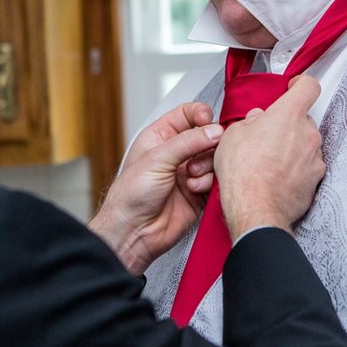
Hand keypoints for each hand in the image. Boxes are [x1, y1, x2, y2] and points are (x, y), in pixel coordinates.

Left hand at [89, 101, 221, 274]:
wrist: (133, 232)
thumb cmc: (130, 195)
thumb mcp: (157, 159)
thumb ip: (188, 142)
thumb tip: (214, 130)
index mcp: (161, 137)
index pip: (188, 114)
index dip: (201, 114)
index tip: (207, 121)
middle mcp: (176, 153)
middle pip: (207, 136)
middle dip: (208, 144)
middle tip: (202, 153)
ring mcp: (189, 172)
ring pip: (214, 158)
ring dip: (207, 166)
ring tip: (191, 177)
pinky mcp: (200, 192)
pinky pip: (216, 180)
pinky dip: (209, 183)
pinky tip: (194, 190)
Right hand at [215, 75, 324, 240]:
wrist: (256, 209)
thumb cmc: (244, 172)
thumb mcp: (233, 135)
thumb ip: (249, 122)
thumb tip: (255, 121)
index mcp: (289, 114)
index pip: (308, 87)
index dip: (300, 84)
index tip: (293, 87)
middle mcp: (308, 134)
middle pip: (303, 119)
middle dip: (287, 125)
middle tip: (267, 136)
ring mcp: (315, 158)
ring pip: (305, 145)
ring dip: (291, 149)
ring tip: (268, 162)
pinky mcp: (315, 181)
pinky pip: (306, 168)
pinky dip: (295, 170)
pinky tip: (276, 178)